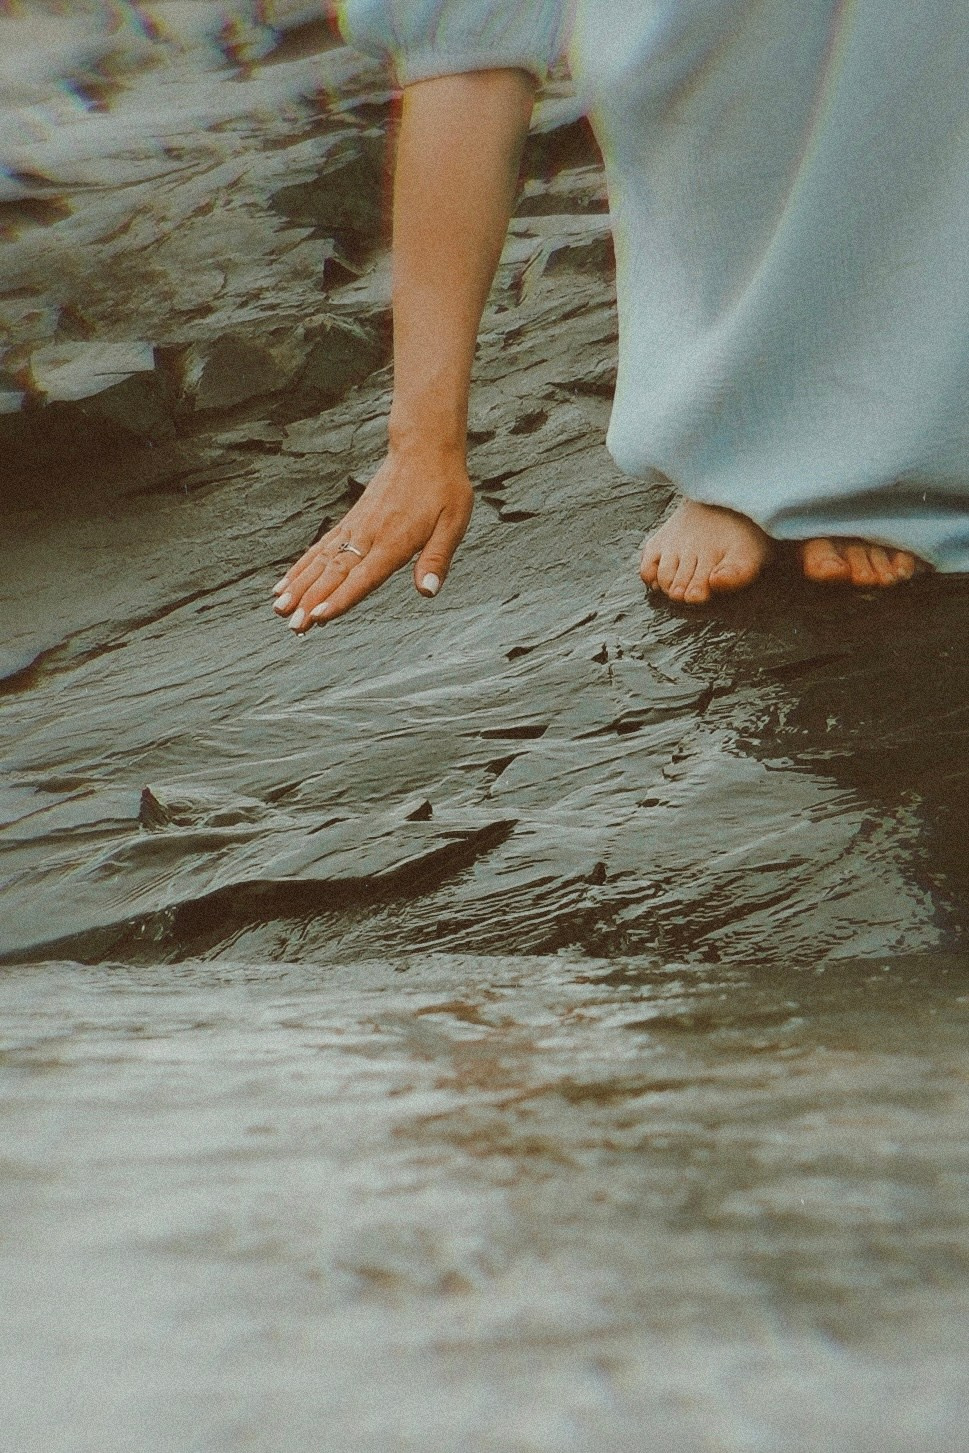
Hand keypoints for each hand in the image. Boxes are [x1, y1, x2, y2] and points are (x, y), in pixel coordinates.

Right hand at [271, 445, 473, 631]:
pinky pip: (319, 548)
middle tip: (293, 626)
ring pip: (320, 562)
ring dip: (298, 587)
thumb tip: (428, 591)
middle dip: (311, 601)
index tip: (319, 616)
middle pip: (335, 573)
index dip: (341, 598)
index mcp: (394, 540)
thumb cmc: (444, 489)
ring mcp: (354, 528)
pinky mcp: (349, 522)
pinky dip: (300, 568)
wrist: (423, 449)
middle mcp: (368, 535)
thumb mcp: (453, 523)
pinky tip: (283, 585)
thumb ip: (437, 558)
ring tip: (278, 609)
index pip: (363, 576)